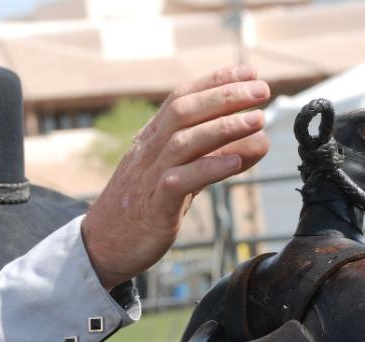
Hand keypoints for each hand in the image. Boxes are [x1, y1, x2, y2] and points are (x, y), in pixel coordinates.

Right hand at [81, 66, 270, 289]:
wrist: (103, 247)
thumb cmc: (145, 209)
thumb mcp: (181, 177)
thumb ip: (214, 158)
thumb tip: (260, 140)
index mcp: (151, 140)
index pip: (181, 98)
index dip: (214, 81)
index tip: (249, 72)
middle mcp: (147, 151)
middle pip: (183, 111)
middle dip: (224, 96)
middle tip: (261, 90)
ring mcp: (148, 178)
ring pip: (183, 142)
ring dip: (223, 127)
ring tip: (257, 120)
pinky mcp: (154, 207)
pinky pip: (180, 182)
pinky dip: (209, 168)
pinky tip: (236, 163)